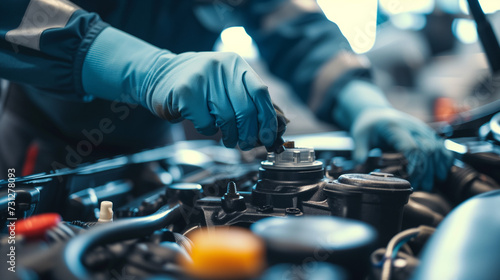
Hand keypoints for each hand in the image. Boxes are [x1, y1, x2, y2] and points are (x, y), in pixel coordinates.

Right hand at [82, 27, 280, 150]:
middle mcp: (221, 67)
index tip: (268, 136)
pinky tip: (206, 125)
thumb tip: (276, 125)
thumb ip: (248, 99)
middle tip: (247, 144)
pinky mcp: (186, 93)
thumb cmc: (199, 86)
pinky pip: (207, 123)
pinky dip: (209, 130)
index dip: (267, 118)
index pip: (260, 92)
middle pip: (246, 109)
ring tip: (229, 140)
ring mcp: (202, 78)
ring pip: (227, 118)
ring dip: (231, 136)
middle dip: (249, 133)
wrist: (158, 75)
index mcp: (236, 64)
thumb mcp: (226, 83)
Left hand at [351, 108, 453, 190]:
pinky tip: (443, 171)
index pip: (412, 146)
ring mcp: (420, 128)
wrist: (375, 112)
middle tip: (423, 187)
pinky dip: (444, 157)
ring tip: (433, 183)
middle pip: (427, 148)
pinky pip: (439, 143)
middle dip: (427, 170)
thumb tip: (360, 168)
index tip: (412, 180)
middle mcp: (411, 126)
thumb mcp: (359, 137)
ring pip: (436, 146)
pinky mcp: (425, 132)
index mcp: (394, 127)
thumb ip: (360, 152)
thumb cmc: (368, 126)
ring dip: (437, 166)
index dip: (415, 165)